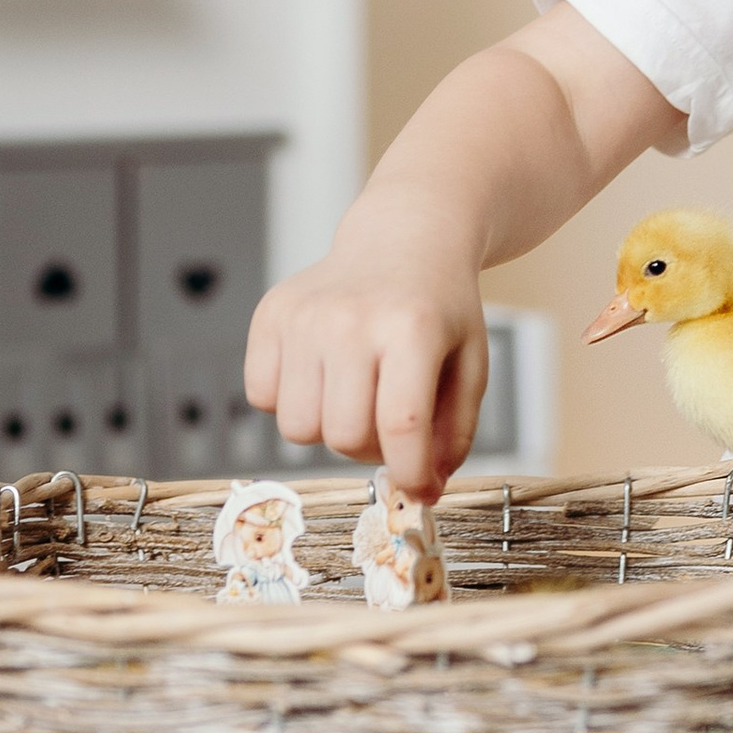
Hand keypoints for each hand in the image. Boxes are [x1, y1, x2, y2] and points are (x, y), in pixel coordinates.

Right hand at [244, 210, 490, 494]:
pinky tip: (322, 372)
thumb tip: (424, 492)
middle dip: (370, 449)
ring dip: (328, 427)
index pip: (402, 426)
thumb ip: (454, 433)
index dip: (410, 474)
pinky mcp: (270, 314)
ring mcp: (304, 315)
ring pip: (297, 428)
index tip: (418, 492)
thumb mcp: (469, 364)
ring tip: (356, 394)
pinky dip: (291, 401)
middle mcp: (351, 319)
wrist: (403, 239)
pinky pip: (262, 398)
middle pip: (345, 436)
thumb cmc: (439, 309)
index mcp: (413, 329)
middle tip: (389, 423)